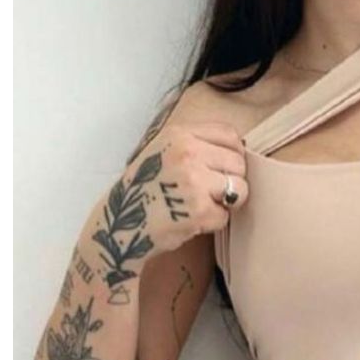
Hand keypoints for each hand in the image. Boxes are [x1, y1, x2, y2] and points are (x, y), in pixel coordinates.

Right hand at [105, 122, 248, 270]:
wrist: (119, 224)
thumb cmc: (145, 189)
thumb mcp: (163, 150)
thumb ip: (197, 143)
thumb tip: (240, 147)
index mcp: (179, 134)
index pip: (230, 135)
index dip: (233, 154)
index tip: (222, 167)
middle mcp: (187, 153)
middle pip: (239, 163)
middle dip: (230, 180)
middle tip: (209, 191)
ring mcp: (194, 182)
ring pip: (240, 189)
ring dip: (227, 202)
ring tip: (203, 204)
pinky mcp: (199, 211)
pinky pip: (226, 215)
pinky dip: (213, 222)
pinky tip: (193, 219)